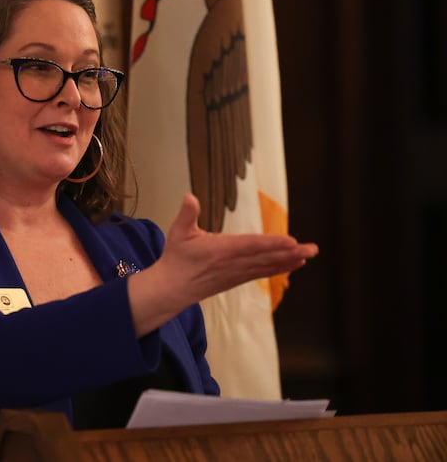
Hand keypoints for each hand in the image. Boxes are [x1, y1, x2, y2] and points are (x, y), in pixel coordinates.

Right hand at [128, 193, 317, 335]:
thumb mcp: (177, 233)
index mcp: (220, 250)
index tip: (291, 242)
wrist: (172, 288)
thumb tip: (189, 196)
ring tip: (308, 255)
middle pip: (266, 257)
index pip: (250, 246)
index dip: (271, 244)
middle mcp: (232, 263)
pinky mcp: (237, 279)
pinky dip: (279, 268)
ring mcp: (236, 273)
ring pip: (267, 266)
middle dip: (290, 253)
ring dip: (289, 261)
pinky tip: (293, 265)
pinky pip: (262, 273)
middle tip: (312, 249)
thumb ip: (186, 214)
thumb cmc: (176, 258)